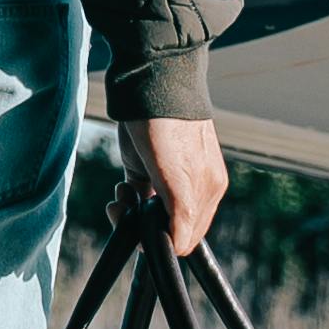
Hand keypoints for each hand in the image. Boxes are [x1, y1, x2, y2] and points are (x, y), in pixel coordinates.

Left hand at [116, 106, 226, 255]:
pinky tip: (120, 189)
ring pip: (149, 213)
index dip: (161, 240)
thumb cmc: (169, 127)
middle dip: (143, 226)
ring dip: (130, 212)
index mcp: (208, 190)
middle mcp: (193, 186)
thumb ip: (183, 215)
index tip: (139, 230)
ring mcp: (168, 176)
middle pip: (168, 226)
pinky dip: (126, 200)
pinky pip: (138, 198)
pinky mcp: (147, 167)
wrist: (152, 82)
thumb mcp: (178, 177)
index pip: (187, 237)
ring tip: (121, 195)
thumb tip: (181, 246)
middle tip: (124, 211)